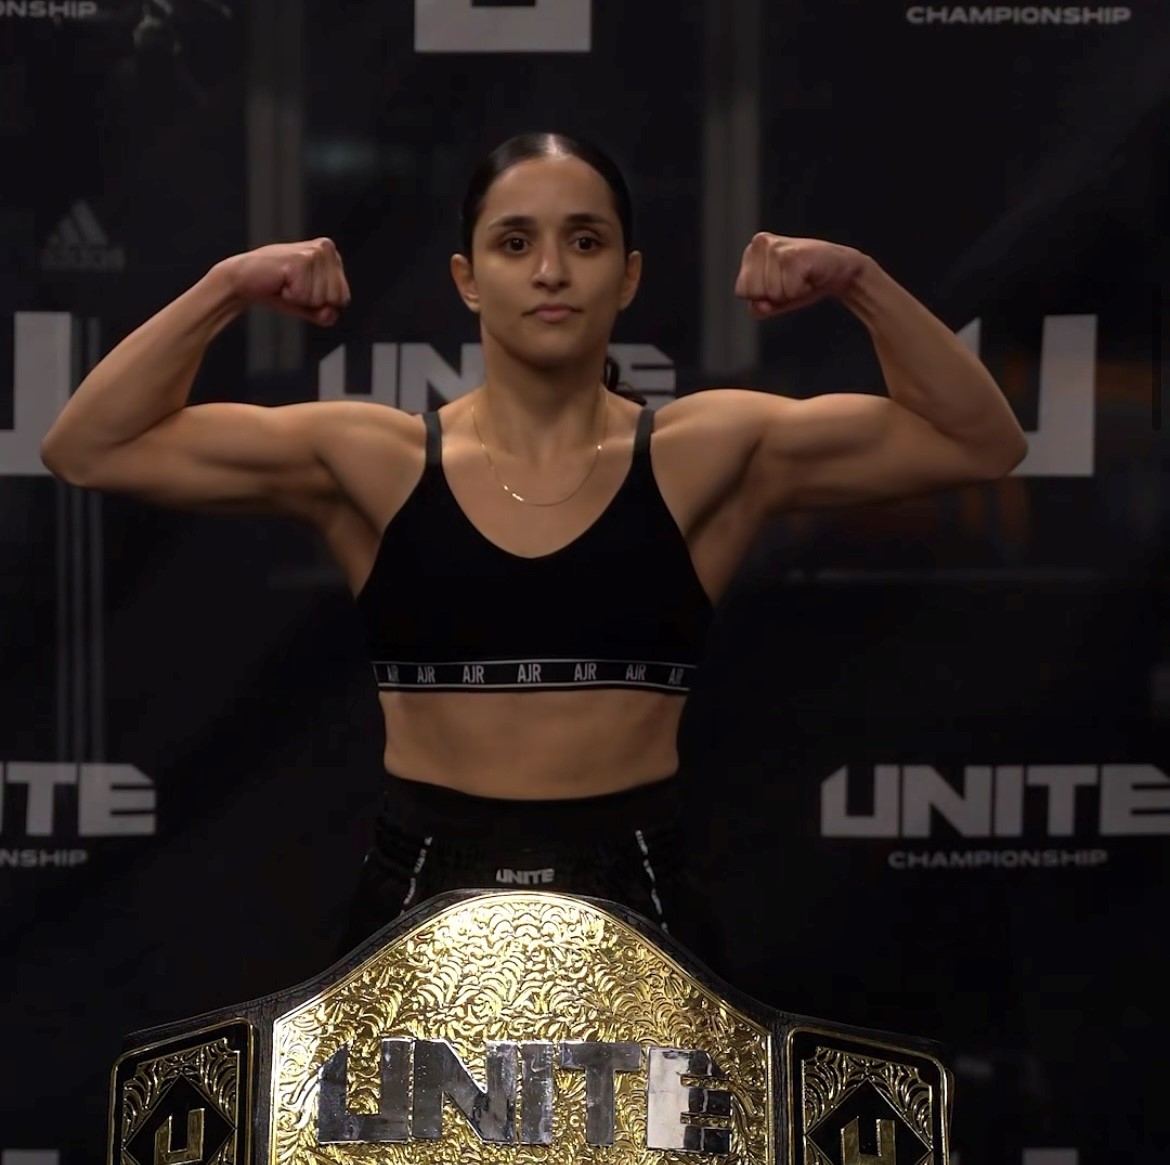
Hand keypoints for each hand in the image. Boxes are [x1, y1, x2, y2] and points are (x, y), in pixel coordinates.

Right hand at [217, 238, 350, 325]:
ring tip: (286, 282)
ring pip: (321, 298)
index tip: (302, 289)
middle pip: (336, 299)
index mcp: (332, 255)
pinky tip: (280, 281)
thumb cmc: (276, 289)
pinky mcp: (300, 260)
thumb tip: (330, 312)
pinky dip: (291, 296)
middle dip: (312, 301)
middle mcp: (326, 248)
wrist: (244, 280)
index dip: (320, 303)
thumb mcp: (308, 306)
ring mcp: (314, 252)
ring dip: (300, 298)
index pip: (343, 298)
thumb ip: (325, 314)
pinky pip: (305, 296)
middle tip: (292, 287)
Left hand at [734, 234, 865, 318]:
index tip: (780, 283)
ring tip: (801, 277)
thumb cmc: (805, 282)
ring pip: (771, 293)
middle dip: (774, 295)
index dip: (762, 296)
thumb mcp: (776, 299)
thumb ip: (761, 307)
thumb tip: (760, 306)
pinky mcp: (793, 254)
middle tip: (792, 280)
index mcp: (751, 251)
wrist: (840, 269)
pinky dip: (801, 290)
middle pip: (753, 293)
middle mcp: (760, 243)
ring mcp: (776, 247)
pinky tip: (809, 276)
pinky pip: (789, 291)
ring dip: (790, 292)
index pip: (741, 291)